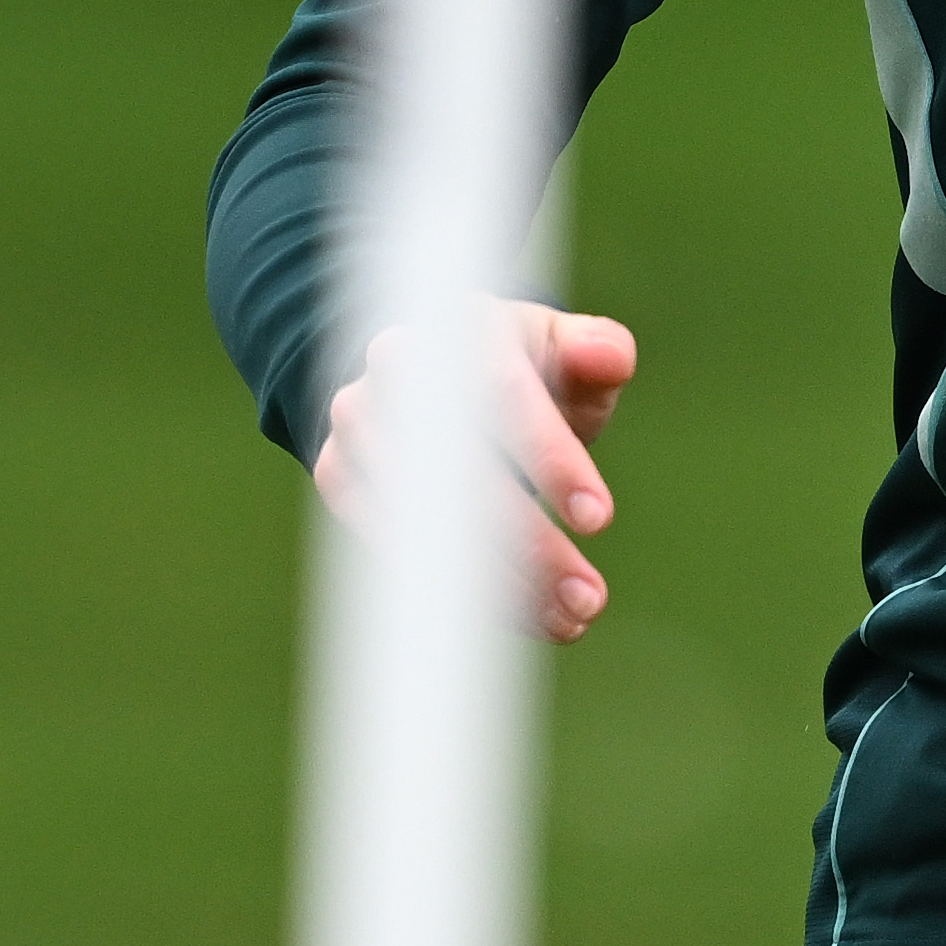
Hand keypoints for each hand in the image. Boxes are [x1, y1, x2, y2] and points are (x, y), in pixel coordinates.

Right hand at [315, 302, 639, 636]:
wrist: (431, 372)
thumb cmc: (519, 362)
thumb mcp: (561, 346)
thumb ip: (595, 350)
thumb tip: (609, 357)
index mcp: (457, 325)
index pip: (501, 392)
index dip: (549, 457)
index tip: (598, 520)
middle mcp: (392, 371)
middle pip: (456, 470)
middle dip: (528, 543)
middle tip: (590, 596)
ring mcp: (355, 425)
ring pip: (421, 522)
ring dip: (497, 583)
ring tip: (569, 619)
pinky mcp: (337, 476)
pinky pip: (392, 547)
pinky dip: (456, 592)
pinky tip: (520, 616)